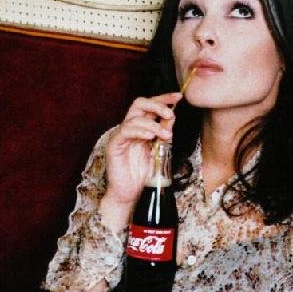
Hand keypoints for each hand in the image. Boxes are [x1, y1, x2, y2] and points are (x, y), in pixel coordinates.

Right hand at [99, 93, 181, 230]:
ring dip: (153, 123)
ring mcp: (121, 135)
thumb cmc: (143, 174)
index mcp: (140, 127)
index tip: (178, 97)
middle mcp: (130, 128)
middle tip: (170, 114)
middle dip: (157, 105)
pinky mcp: (114, 145)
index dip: (163, 98)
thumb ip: (164, 134)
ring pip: (134, 118)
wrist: (130, 194)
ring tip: (165, 135)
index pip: (150, 105)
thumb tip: (172, 117)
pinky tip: (150, 137)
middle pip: (140, 104)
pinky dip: (139, 131)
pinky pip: (125, 131)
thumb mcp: (159, 150)